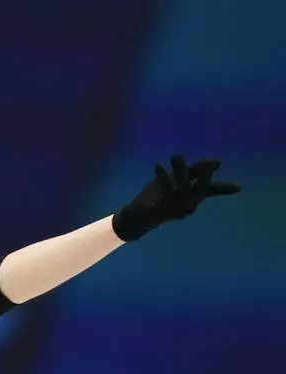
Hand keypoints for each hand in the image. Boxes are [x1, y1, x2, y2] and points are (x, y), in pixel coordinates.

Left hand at [112, 154, 240, 241]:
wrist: (135, 218)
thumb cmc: (156, 197)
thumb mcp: (175, 181)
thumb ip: (193, 172)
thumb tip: (217, 161)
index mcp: (191, 198)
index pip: (211, 190)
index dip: (224, 188)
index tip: (239, 187)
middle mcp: (187, 206)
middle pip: (200, 191)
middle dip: (204, 175)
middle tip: (206, 162)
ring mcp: (174, 210)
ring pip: (182, 190)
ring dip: (180, 172)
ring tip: (177, 155)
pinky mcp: (160, 211)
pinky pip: (162, 193)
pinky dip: (161, 178)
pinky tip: (158, 165)